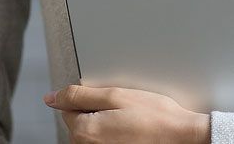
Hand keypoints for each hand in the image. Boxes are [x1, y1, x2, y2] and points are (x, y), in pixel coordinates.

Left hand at [44, 84, 209, 142]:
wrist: (182, 136)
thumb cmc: (154, 115)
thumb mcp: (114, 95)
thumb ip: (78, 95)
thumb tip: (51, 97)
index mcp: (84, 131)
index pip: (68, 108)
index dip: (89, 99)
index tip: (110, 100)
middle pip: (79, 123)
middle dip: (96, 113)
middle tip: (123, 110)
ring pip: (93, 134)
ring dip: (106, 125)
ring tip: (130, 121)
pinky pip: (105, 142)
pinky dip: (114, 136)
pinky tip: (132, 132)